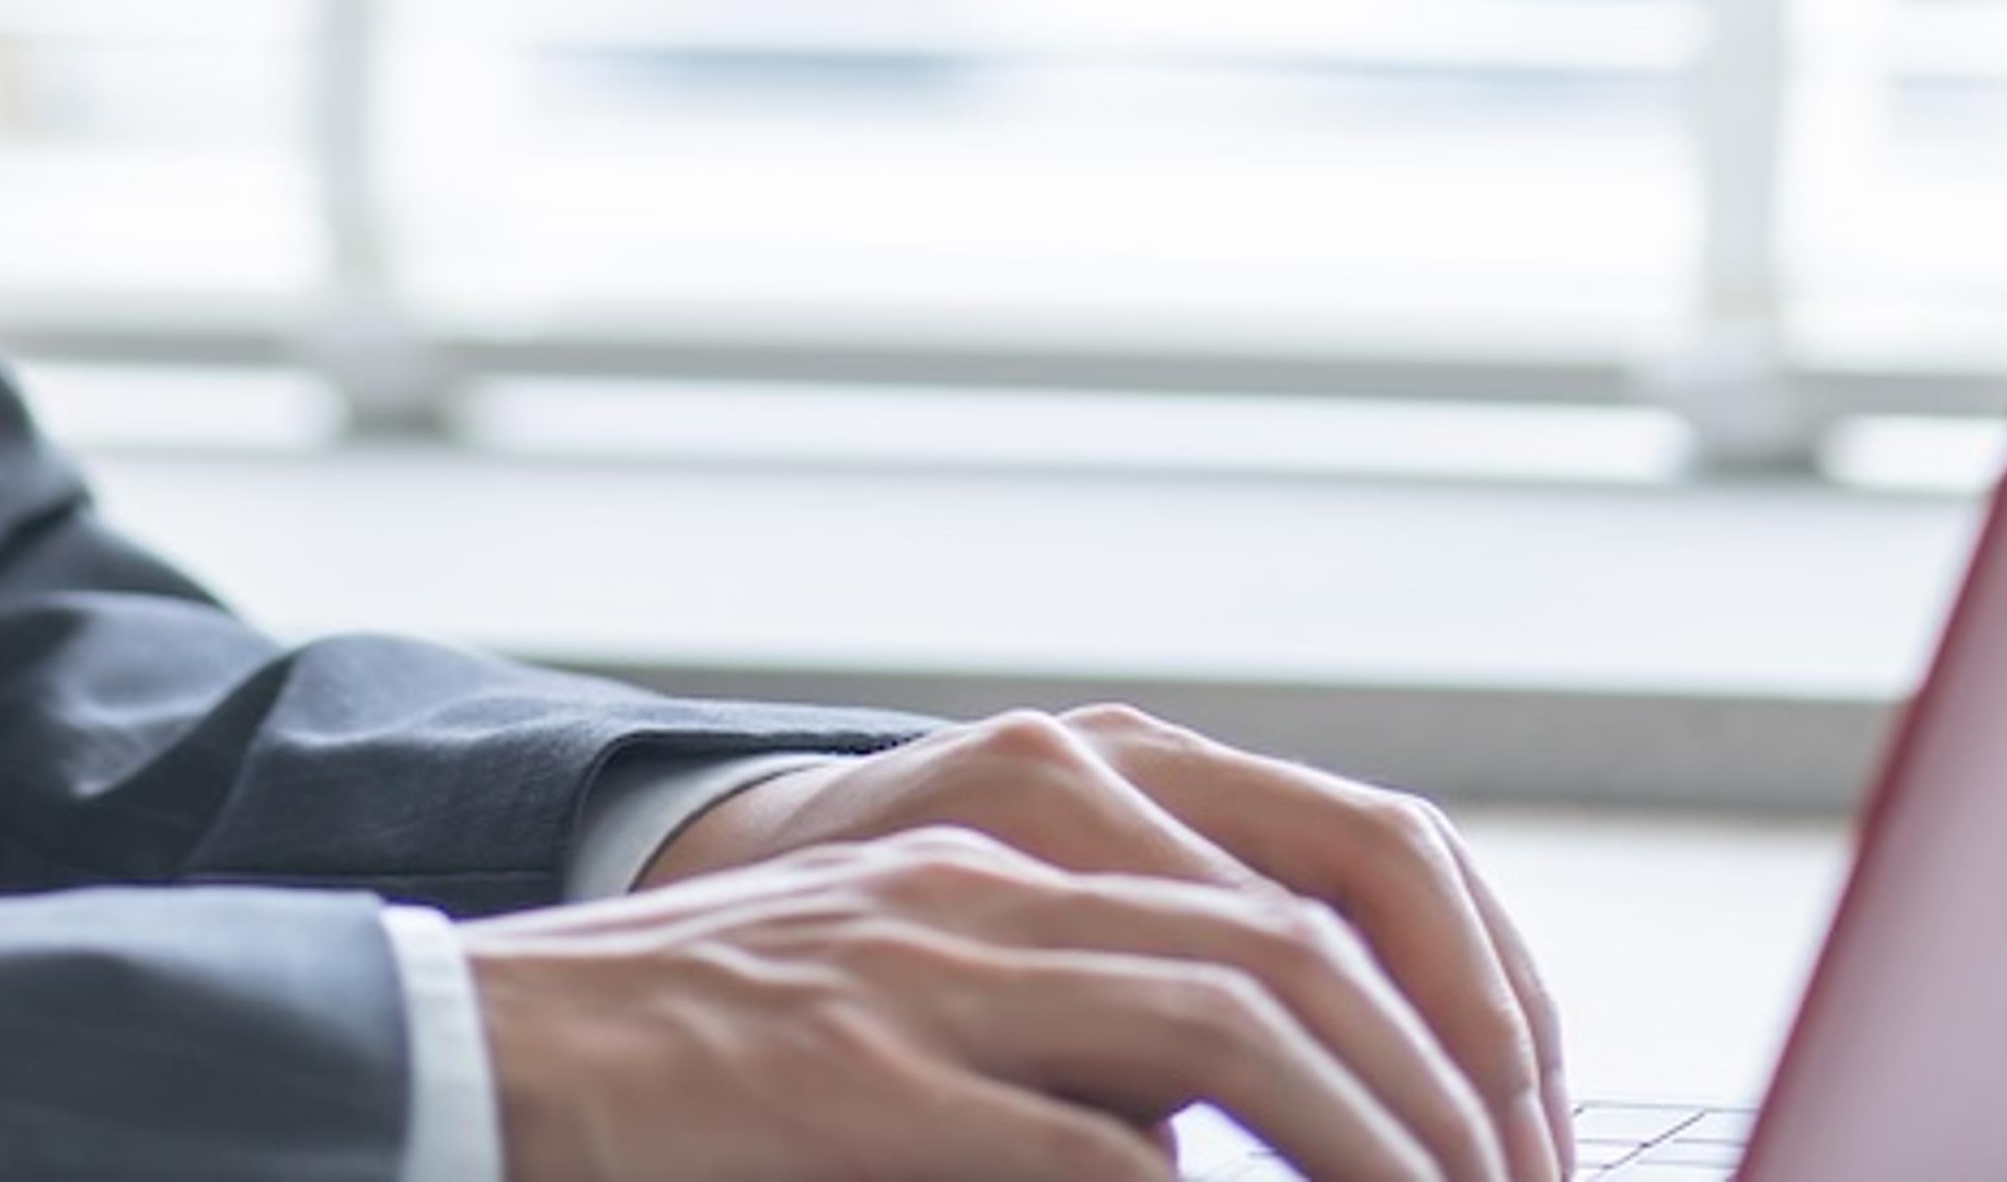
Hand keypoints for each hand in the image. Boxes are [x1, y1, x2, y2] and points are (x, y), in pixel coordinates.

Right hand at [468, 821, 1510, 1180]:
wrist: (502, 1045)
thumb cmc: (709, 1063)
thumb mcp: (911, 1008)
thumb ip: (1063, 1041)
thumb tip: (1206, 1124)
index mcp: (1004, 863)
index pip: (1282, 895)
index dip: (1425, 1017)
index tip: (1505, 1140)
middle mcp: (984, 894)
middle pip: (1283, 950)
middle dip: (1437, 1093)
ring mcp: (924, 980)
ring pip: (1219, 1019)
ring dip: (1365, 1141)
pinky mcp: (857, 1081)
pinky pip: (1082, 1143)